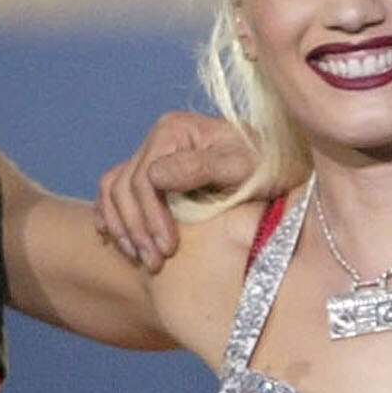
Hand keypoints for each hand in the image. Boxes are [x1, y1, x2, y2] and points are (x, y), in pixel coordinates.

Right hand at [96, 111, 255, 269]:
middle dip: (136, 228)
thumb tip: (154, 176)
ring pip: (115, 190)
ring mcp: (153, 154)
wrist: (280, 165)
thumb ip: (202, 169)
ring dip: (122, 227)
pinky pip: (116, 191)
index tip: (168, 249)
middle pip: (126, 187)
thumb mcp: (242, 168)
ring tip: (142, 258)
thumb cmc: (268, 166)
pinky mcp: (152, 171)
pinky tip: (114, 239)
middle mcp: (158, 137)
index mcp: (173, 130)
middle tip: (155, 263)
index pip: (144, 179)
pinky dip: (111, 215)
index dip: (150, 217)